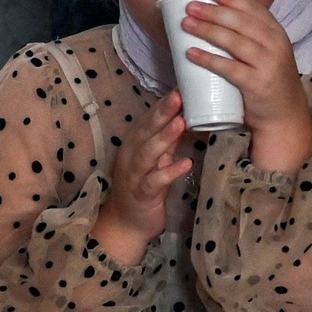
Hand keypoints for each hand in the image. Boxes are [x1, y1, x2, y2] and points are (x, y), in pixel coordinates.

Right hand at [91, 90, 191, 265]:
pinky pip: (155, 181)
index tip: (179, 88)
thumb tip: (184, 118)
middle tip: (179, 96)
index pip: (148, 120)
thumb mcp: (156, 160)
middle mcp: (131, 156)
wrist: (125, 223)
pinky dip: (170, 172)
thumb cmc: (143, 188)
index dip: (162, 105)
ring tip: (182, 123)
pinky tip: (185, 163)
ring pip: (148, 153)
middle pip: (146, 132)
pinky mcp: (142, 194)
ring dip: (164, 137)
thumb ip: (167, 142)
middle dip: (162, 113)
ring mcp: (134, 175)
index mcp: (134, 145)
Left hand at [175, 0, 311, 171]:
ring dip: (207, 30)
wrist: (284, 115)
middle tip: (190, 6)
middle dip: (214, 12)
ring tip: (186, 24)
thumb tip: (213, 19)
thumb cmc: (267, 80)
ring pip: (234, 42)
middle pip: (241, 23)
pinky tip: (191, 53)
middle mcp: (275, 45)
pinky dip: (209, 59)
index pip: (254, 9)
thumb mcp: (266, 53)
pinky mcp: (256, 84)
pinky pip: (229, 68)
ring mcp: (267, 64)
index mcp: (277, 34)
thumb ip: (249, 37)